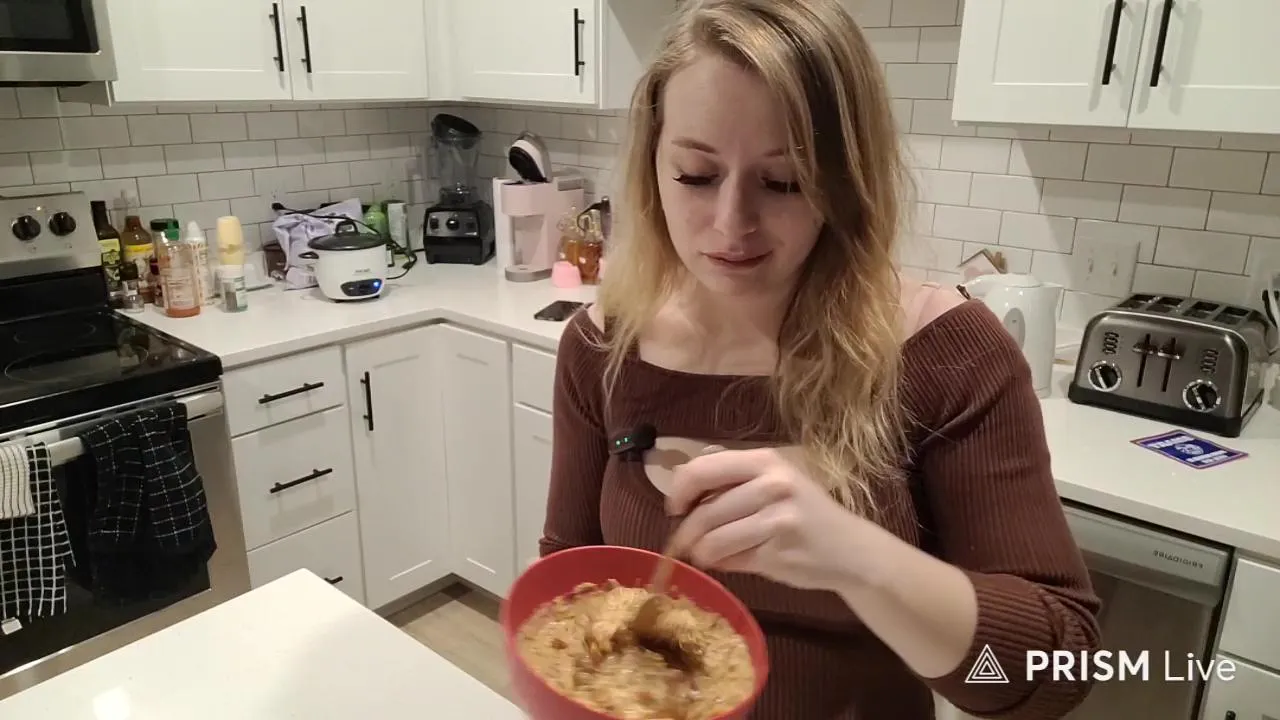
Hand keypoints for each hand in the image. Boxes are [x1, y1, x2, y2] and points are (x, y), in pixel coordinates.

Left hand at [666, 447, 879, 591]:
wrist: (853, 550)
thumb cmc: (806, 513)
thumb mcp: (775, 481)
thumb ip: (734, 481)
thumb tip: (679, 492)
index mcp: (766, 461)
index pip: (703, 470)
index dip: (679, 491)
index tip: (675, 508)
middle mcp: (773, 486)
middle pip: (705, 513)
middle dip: (686, 533)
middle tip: (683, 544)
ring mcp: (777, 521)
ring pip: (714, 542)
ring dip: (701, 553)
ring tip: (704, 554)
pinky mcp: (778, 555)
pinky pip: (732, 561)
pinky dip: (722, 564)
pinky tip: (730, 561)